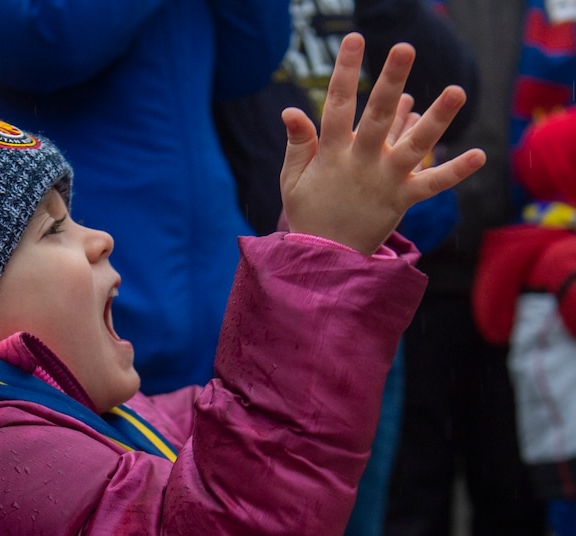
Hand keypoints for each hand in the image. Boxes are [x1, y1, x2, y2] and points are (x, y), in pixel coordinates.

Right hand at [279, 33, 484, 253]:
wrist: (325, 259)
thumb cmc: (309, 214)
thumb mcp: (292, 180)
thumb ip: (298, 144)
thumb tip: (291, 109)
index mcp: (331, 154)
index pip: (337, 106)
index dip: (345, 72)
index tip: (354, 40)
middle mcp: (361, 163)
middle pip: (376, 117)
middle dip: (390, 81)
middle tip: (405, 48)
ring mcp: (384, 181)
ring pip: (413, 147)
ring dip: (436, 119)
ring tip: (458, 90)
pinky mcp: (402, 200)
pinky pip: (432, 185)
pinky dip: (455, 172)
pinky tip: (480, 154)